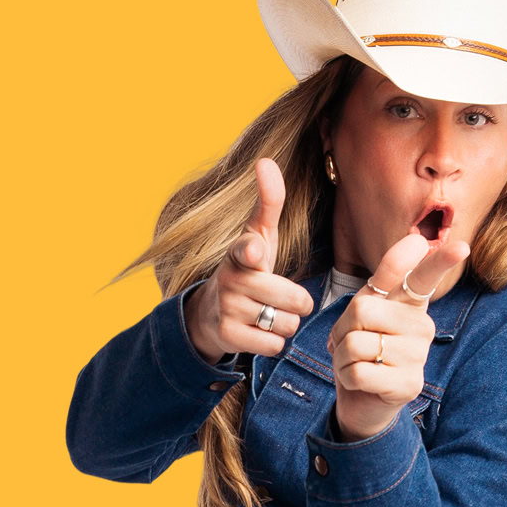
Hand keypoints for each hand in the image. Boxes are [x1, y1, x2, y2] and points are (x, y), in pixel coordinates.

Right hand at [184, 157, 313, 363]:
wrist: (210, 313)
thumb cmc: (248, 268)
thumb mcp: (259, 235)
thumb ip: (269, 202)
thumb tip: (265, 160)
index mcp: (241, 252)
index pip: (247, 249)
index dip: (253, 252)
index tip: (255, 252)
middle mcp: (232, 279)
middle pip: (295, 300)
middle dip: (297, 304)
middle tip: (279, 299)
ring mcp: (228, 309)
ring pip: (287, 325)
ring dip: (285, 324)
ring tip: (266, 314)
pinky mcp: (228, 337)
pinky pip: (275, 345)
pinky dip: (273, 343)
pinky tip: (258, 331)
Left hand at [325, 233, 470, 440]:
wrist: (361, 397)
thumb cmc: (365, 345)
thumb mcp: (368, 306)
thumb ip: (388, 274)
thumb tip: (418, 239)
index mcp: (412, 303)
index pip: (426, 276)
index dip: (440, 260)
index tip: (461, 247)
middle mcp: (422, 326)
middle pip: (362, 310)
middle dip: (342, 330)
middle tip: (351, 343)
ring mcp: (419, 357)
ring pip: (355, 344)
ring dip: (342, 358)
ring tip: (357, 364)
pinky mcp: (409, 385)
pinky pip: (358, 372)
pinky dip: (347, 378)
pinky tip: (361, 382)